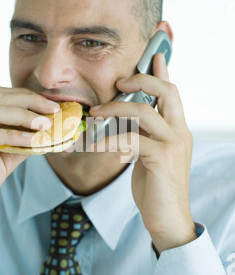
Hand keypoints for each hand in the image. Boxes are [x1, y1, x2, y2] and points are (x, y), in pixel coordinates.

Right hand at [0, 86, 59, 244]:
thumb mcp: (6, 157)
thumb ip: (24, 142)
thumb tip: (50, 132)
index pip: (4, 96)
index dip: (30, 98)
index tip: (54, 105)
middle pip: (1, 98)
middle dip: (31, 102)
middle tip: (54, 110)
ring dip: (24, 117)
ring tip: (46, 124)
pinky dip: (11, 135)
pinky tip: (30, 140)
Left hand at [90, 53, 196, 253]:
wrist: (168, 219)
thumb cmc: (156, 188)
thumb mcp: (150, 157)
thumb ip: (144, 137)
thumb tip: (127, 124)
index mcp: (177, 129)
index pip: (172, 93)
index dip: (162, 72)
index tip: (153, 55)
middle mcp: (180, 132)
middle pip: (166, 91)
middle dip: (141, 80)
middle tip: (119, 83)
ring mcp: (174, 144)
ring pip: (144, 111)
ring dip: (115, 110)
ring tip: (96, 114)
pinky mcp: (162, 159)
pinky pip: (131, 139)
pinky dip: (109, 140)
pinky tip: (94, 146)